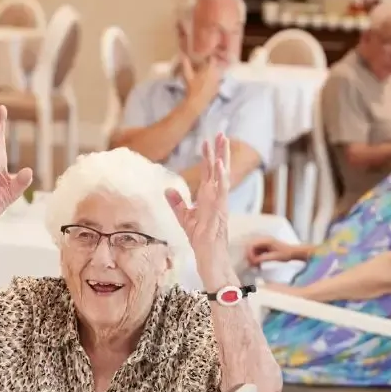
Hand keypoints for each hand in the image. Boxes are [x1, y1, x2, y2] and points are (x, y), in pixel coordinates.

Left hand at [166, 135, 232, 285]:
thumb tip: (167, 188)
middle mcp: (217, 198)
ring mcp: (220, 204)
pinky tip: (220, 165)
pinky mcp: (220, 212)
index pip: (209, 173)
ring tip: (222, 143)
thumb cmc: (201, 240)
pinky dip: (222, 178)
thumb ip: (177, 204)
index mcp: (209, 198)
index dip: (208, 156)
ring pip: (222, 177)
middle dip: (220, 152)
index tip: (207, 140)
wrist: (210, 258)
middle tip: (222, 133)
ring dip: (222, 159)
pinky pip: (222, 193)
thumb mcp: (185, 219)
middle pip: (219, 171)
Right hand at [180, 55, 223, 111]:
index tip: (204, 57)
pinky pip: (216, 82)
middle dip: (210, 65)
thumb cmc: (192, 87)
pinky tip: (206, 84)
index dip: (209, 57)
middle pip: (215, 66)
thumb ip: (186, 64)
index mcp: (210, 69)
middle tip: (203, 66)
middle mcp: (216, 74)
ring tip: (205, 74)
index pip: (213, 59)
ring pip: (216, 74)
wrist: (197, 102)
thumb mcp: (187, 74)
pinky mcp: (217, 89)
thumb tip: (183, 55)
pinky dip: (213, 81)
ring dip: (212, 73)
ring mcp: (218, 82)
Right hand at [246, 236, 294, 266]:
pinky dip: (256, 259)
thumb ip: (263, 258)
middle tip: (251, 265)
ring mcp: (263, 244)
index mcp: (266, 240)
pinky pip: (256, 253)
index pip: (252, 245)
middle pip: (250, 247)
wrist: (293, 252)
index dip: (249, 253)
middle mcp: (263, 240)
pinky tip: (258, 266)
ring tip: (255, 267)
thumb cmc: (286, 253)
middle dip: (249, 256)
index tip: (252, 262)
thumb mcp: (275, 257)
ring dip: (252, 259)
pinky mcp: (264, 248)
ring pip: (253, 251)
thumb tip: (253, 261)